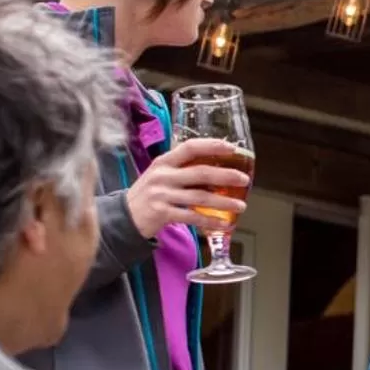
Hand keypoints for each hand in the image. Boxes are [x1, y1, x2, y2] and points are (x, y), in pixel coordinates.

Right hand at [123, 139, 250, 238]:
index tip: (231, 147)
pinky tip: (224, 223)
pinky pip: (191, 217)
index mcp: (164, 162)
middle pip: (200, 173)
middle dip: (226, 175)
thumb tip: (217, 169)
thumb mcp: (161, 175)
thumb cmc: (149, 193)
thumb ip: (182, 169)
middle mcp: (163, 175)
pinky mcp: (162, 213)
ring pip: (200, 197)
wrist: (125, 216)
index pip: (189, 147)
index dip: (211, 145)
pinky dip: (210, 221)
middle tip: (244, 179)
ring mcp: (162, 194)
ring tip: (241, 206)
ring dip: (223, 202)